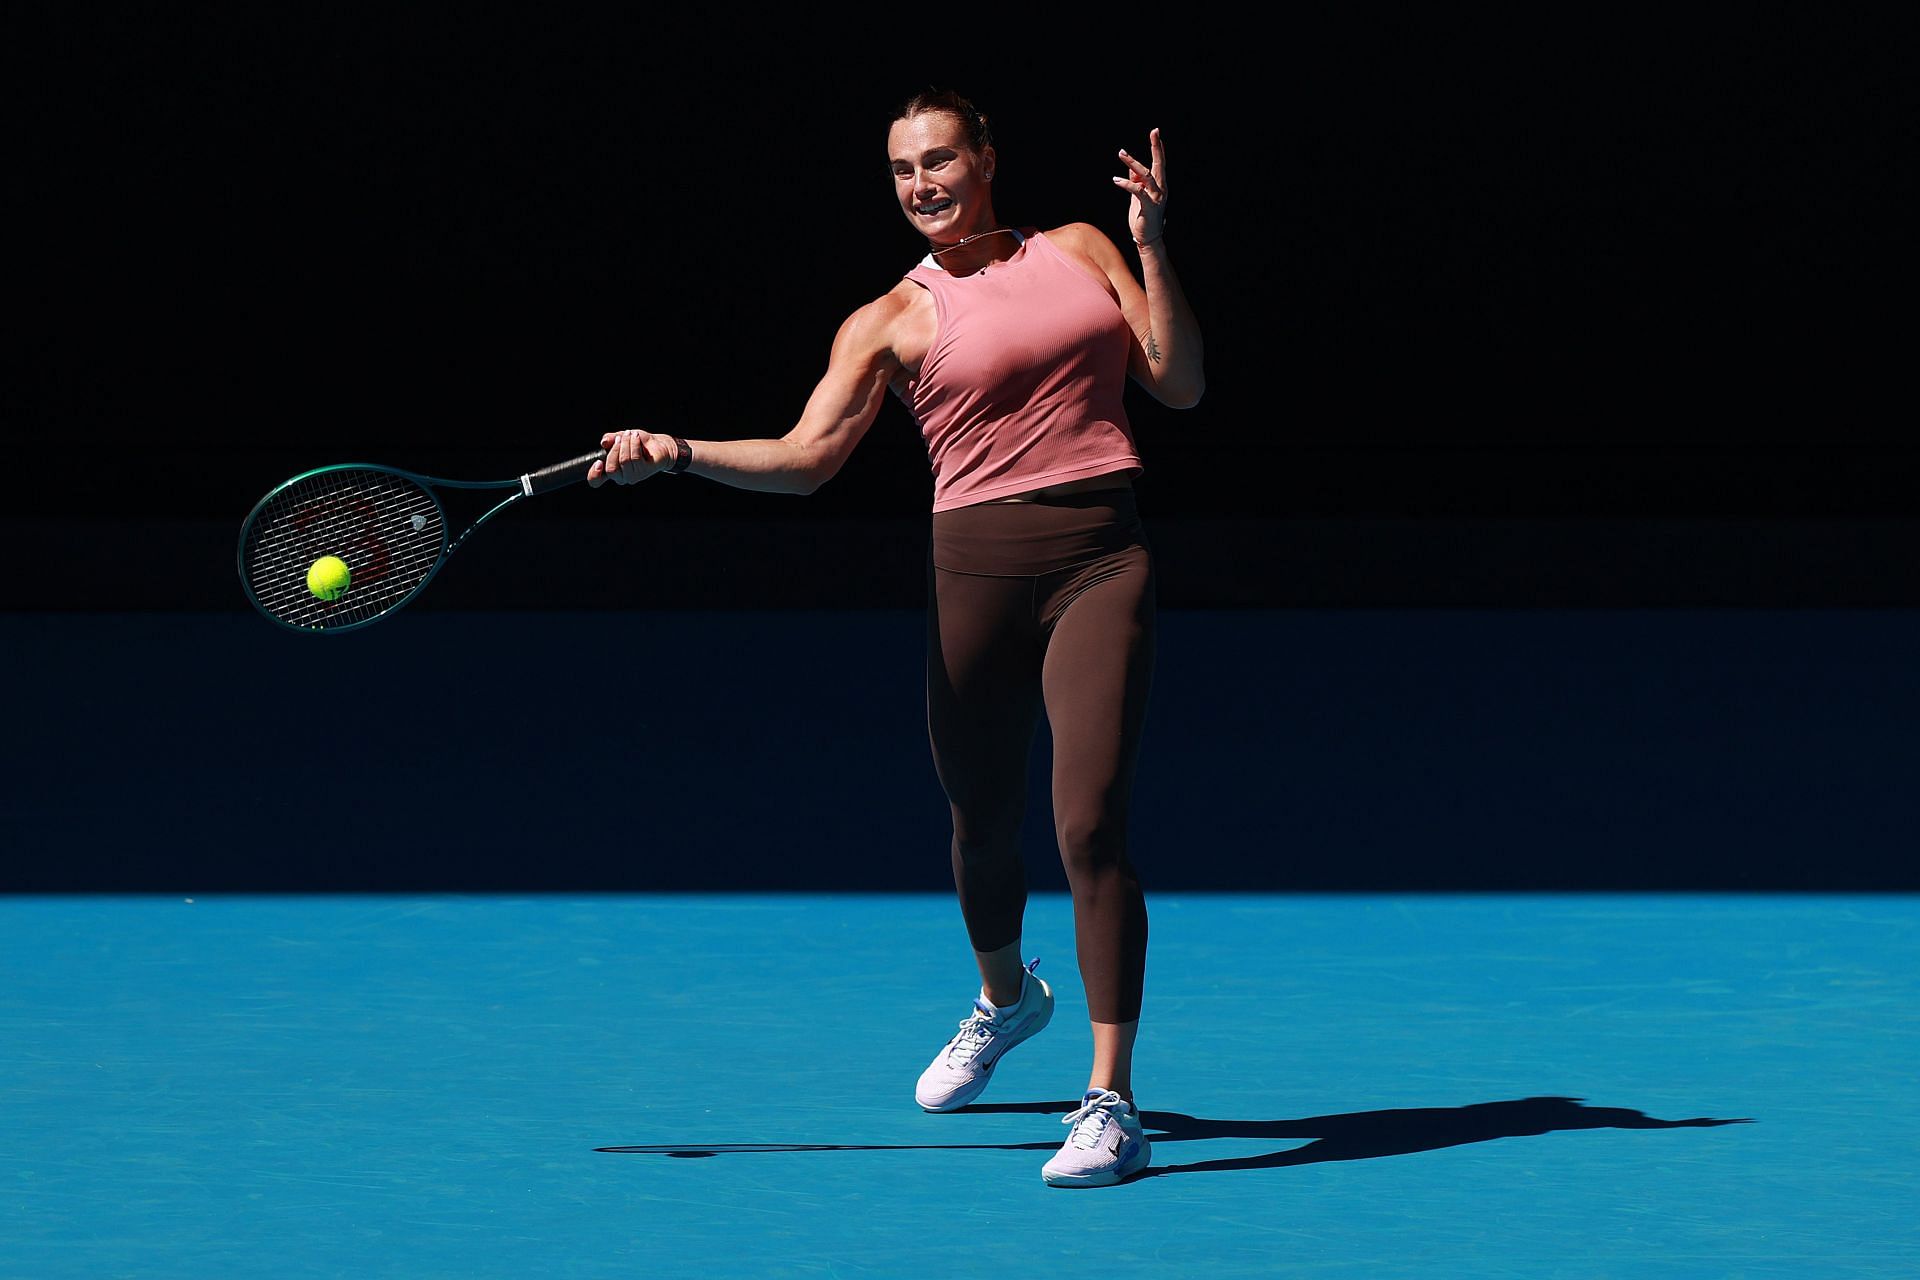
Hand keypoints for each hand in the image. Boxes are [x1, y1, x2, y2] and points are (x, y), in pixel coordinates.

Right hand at [588, 429, 675, 486]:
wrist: (658, 444)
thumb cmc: (638, 443)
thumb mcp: (620, 437)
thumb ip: (610, 439)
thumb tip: (603, 442)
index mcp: (611, 471)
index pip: (596, 481)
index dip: (593, 474)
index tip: (598, 462)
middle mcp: (621, 477)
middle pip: (611, 468)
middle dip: (615, 449)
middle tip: (620, 437)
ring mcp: (633, 477)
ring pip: (624, 461)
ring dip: (626, 443)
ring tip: (631, 434)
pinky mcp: (644, 472)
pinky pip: (635, 458)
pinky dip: (634, 444)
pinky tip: (636, 437)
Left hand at [1113, 127, 1166, 244]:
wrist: (1148, 238)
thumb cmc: (1143, 217)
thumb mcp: (1139, 196)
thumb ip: (1137, 181)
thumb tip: (1131, 168)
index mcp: (1159, 186)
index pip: (1159, 163)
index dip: (1158, 148)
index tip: (1156, 134)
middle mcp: (1161, 189)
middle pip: (1159, 164)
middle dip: (1156, 147)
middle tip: (1155, 131)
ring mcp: (1156, 197)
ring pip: (1146, 175)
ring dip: (1133, 163)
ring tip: (1121, 153)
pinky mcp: (1148, 206)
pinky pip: (1137, 191)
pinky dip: (1126, 184)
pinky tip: (1116, 180)